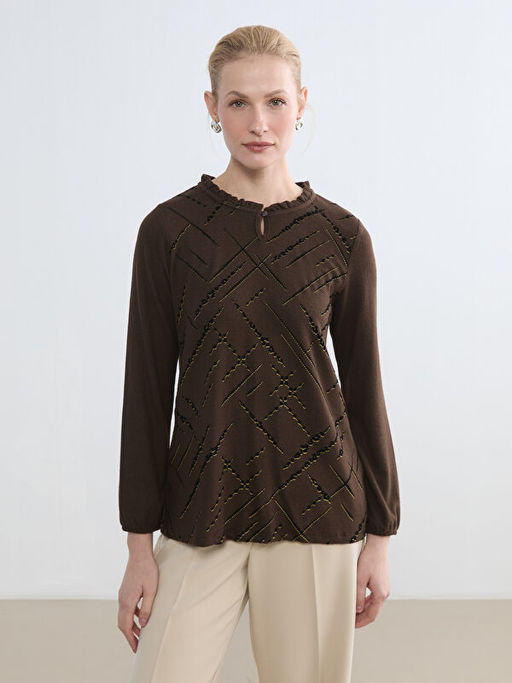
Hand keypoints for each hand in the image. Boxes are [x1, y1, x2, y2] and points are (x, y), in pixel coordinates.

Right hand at [117, 533, 158, 651]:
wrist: (139, 553)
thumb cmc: (147, 570)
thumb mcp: (151, 590)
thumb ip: (147, 609)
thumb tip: (142, 625)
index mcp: (127, 601)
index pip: (125, 626)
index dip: (130, 639)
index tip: (136, 649)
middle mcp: (122, 599)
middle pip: (122, 623)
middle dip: (129, 635)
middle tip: (138, 646)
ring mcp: (123, 594)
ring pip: (124, 615)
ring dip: (131, 626)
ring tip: (141, 634)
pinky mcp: (126, 590)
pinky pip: (127, 607)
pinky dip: (132, 616)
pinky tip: (140, 617)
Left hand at [355, 534, 390, 627]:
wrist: (377, 546)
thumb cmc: (369, 559)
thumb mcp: (360, 579)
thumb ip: (358, 596)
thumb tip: (357, 609)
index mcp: (380, 594)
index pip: (371, 615)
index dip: (361, 622)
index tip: (353, 625)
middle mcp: (384, 592)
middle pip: (373, 611)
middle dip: (362, 617)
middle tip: (351, 621)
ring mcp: (384, 588)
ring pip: (374, 604)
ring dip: (364, 610)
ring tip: (353, 612)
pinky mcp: (382, 582)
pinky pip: (374, 597)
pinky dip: (366, 601)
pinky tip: (359, 601)